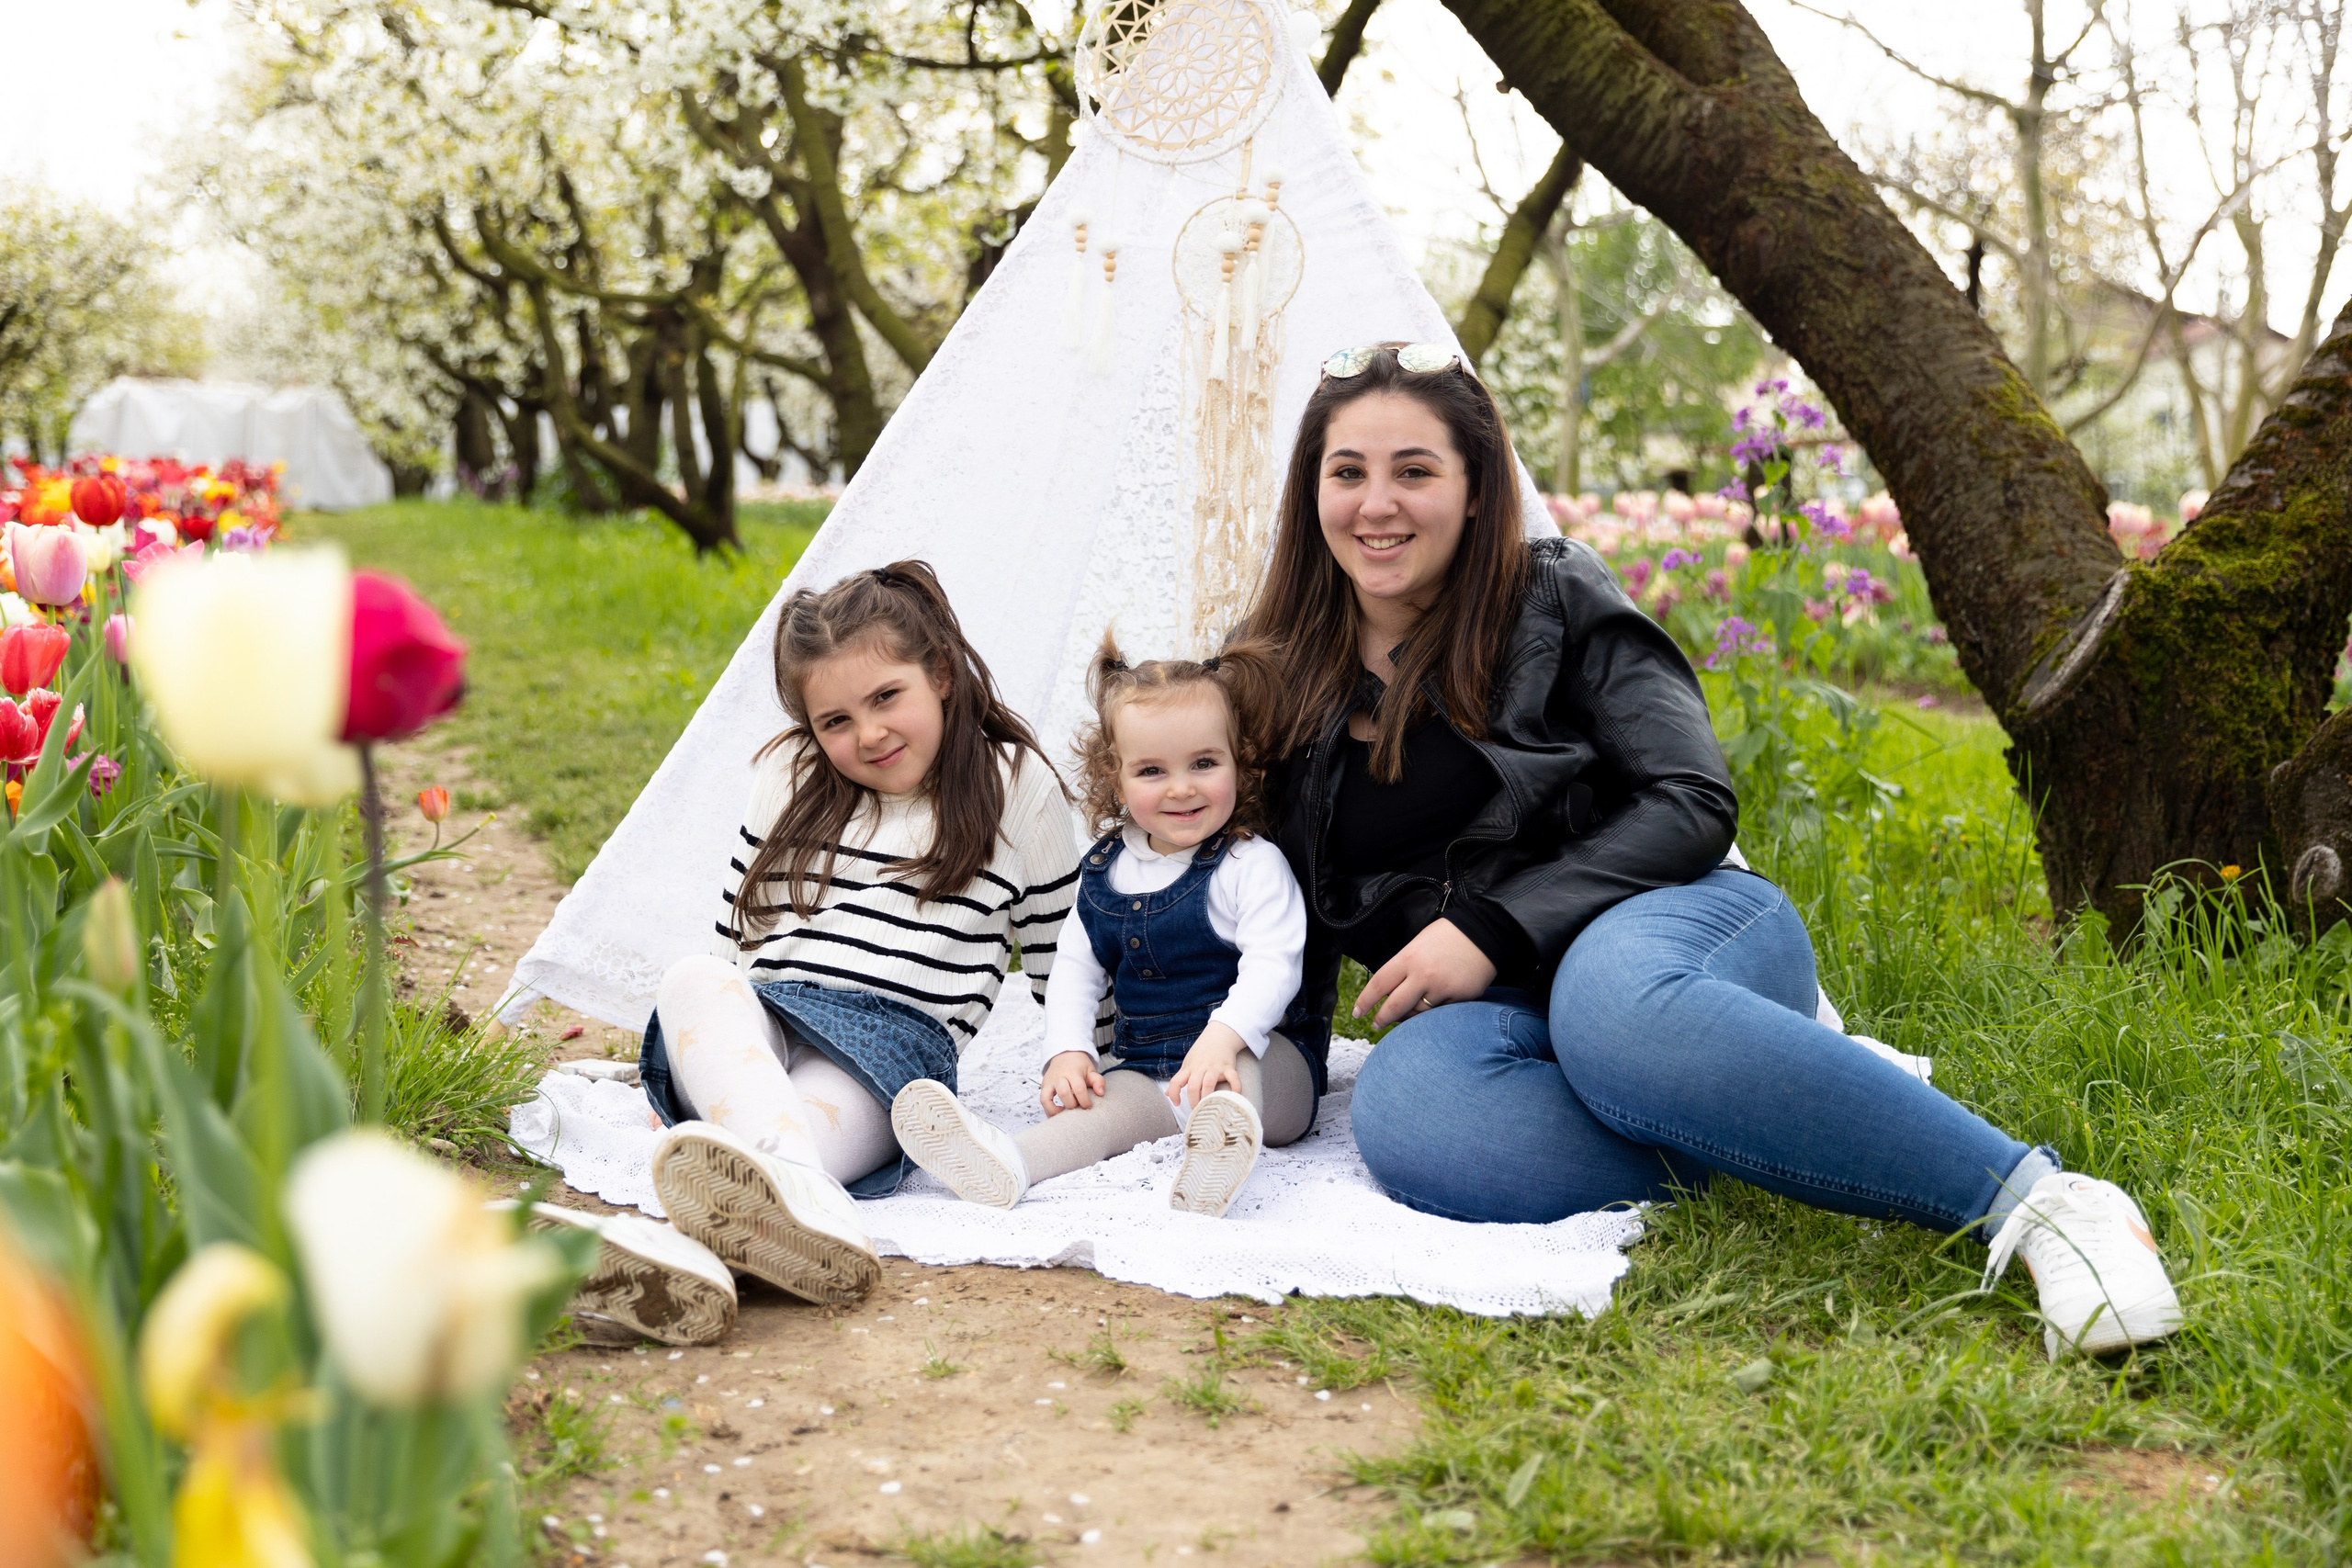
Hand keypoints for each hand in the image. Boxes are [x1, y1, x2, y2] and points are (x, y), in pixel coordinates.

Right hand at [1041, 1050, 1107, 1114]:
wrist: (1064, 1055)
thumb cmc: (1079, 1066)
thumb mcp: (1091, 1070)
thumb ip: (1098, 1081)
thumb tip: (1101, 1093)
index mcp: (1073, 1072)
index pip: (1078, 1088)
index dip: (1084, 1101)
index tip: (1088, 1106)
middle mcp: (1059, 1077)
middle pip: (1063, 1093)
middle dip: (1072, 1105)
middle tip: (1078, 1108)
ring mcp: (1049, 1082)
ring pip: (1047, 1098)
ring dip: (1057, 1110)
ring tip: (1066, 1115)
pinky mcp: (1044, 1087)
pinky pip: (1042, 1101)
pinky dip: (1048, 1110)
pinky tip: (1057, 1114)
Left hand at [1165, 1022, 1246, 1112]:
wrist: (1219, 1035)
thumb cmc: (1201, 1053)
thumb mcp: (1187, 1064)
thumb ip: (1179, 1079)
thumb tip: (1167, 1094)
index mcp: (1189, 1068)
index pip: (1176, 1081)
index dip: (1174, 1093)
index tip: (1177, 1103)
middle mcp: (1200, 1067)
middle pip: (1193, 1086)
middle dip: (1194, 1101)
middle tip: (1197, 1110)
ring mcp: (1215, 1067)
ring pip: (1208, 1083)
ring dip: (1208, 1097)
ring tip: (1209, 1106)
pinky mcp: (1228, 1067)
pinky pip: (1233, 1078)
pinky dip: (1235, 1088)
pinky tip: (1234, 1096)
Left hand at [1355, 918, 1496, 1027]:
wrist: (1485, 931)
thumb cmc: (1447, 936)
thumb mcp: (1418, 944)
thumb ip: (1404, 967)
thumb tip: (1390, 992)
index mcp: (1409, 958)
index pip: (1379, 984)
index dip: (1365, 1001)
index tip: (1357, 1012)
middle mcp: (1423, 975)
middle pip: (1394, 1007)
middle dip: (1382, 1019)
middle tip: (1376, 1024)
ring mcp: (1442, 988)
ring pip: (1418, 1013)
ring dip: (1409, 1016)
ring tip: (1406, 1014)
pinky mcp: (1460, 998)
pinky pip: (1440, 1013)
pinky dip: (1433, 1012)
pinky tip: (1432, 1007)